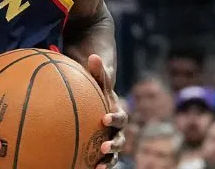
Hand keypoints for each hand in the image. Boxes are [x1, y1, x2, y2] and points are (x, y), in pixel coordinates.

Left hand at [87, 54, 127, 168]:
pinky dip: (96, 166)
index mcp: (116, 112)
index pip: (120, 117)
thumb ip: (97, 71)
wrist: (95, 100)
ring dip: (108, 161)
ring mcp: (110, 140)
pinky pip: (100, 160)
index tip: (105, 118)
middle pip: (121, 140)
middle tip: (103, 147)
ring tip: (99, 167)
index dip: (115, 118)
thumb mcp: (97, 80)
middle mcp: (116, 129)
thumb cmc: (95, 89)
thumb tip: (93, 56)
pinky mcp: (101, 150)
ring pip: (113, 155)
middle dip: (114, 145)